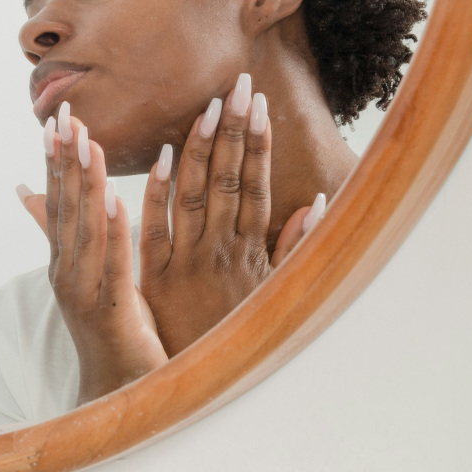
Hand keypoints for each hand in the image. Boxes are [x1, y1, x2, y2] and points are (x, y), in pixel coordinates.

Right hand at [41, 102, 168, 403]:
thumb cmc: (110, 333)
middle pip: (65, 207)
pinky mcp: (111, 310)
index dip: (56, 160)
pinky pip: (112, 262)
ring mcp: (84, 292)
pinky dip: (110, 230)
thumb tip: (25, 192)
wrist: (117, 396)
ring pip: (85, 228)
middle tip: (66, 115)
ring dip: (85, 183)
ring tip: (87, 143)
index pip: (58, 202)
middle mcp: (67, 272)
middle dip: (66, 159)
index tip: (56, 120)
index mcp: (64, 261)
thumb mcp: (86, 275)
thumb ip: (60, 234)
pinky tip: (113, 198)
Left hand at [136, 73, 318, 355]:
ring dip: (201, 148)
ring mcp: (189, 262)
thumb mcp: (272, 295)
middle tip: (240, 84)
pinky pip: (156, 229)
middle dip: (235, 131)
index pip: (254, 186)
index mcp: (248, 252)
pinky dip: (159, 192)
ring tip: (209, 105)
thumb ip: (291, 248)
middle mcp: (221, 251)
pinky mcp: (157, 278)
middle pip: (229, 180)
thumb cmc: (236, 339)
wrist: (200, 388)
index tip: (259, 105)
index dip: (258, 144)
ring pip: (196, 195)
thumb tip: (316, 202)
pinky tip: (161, 157)